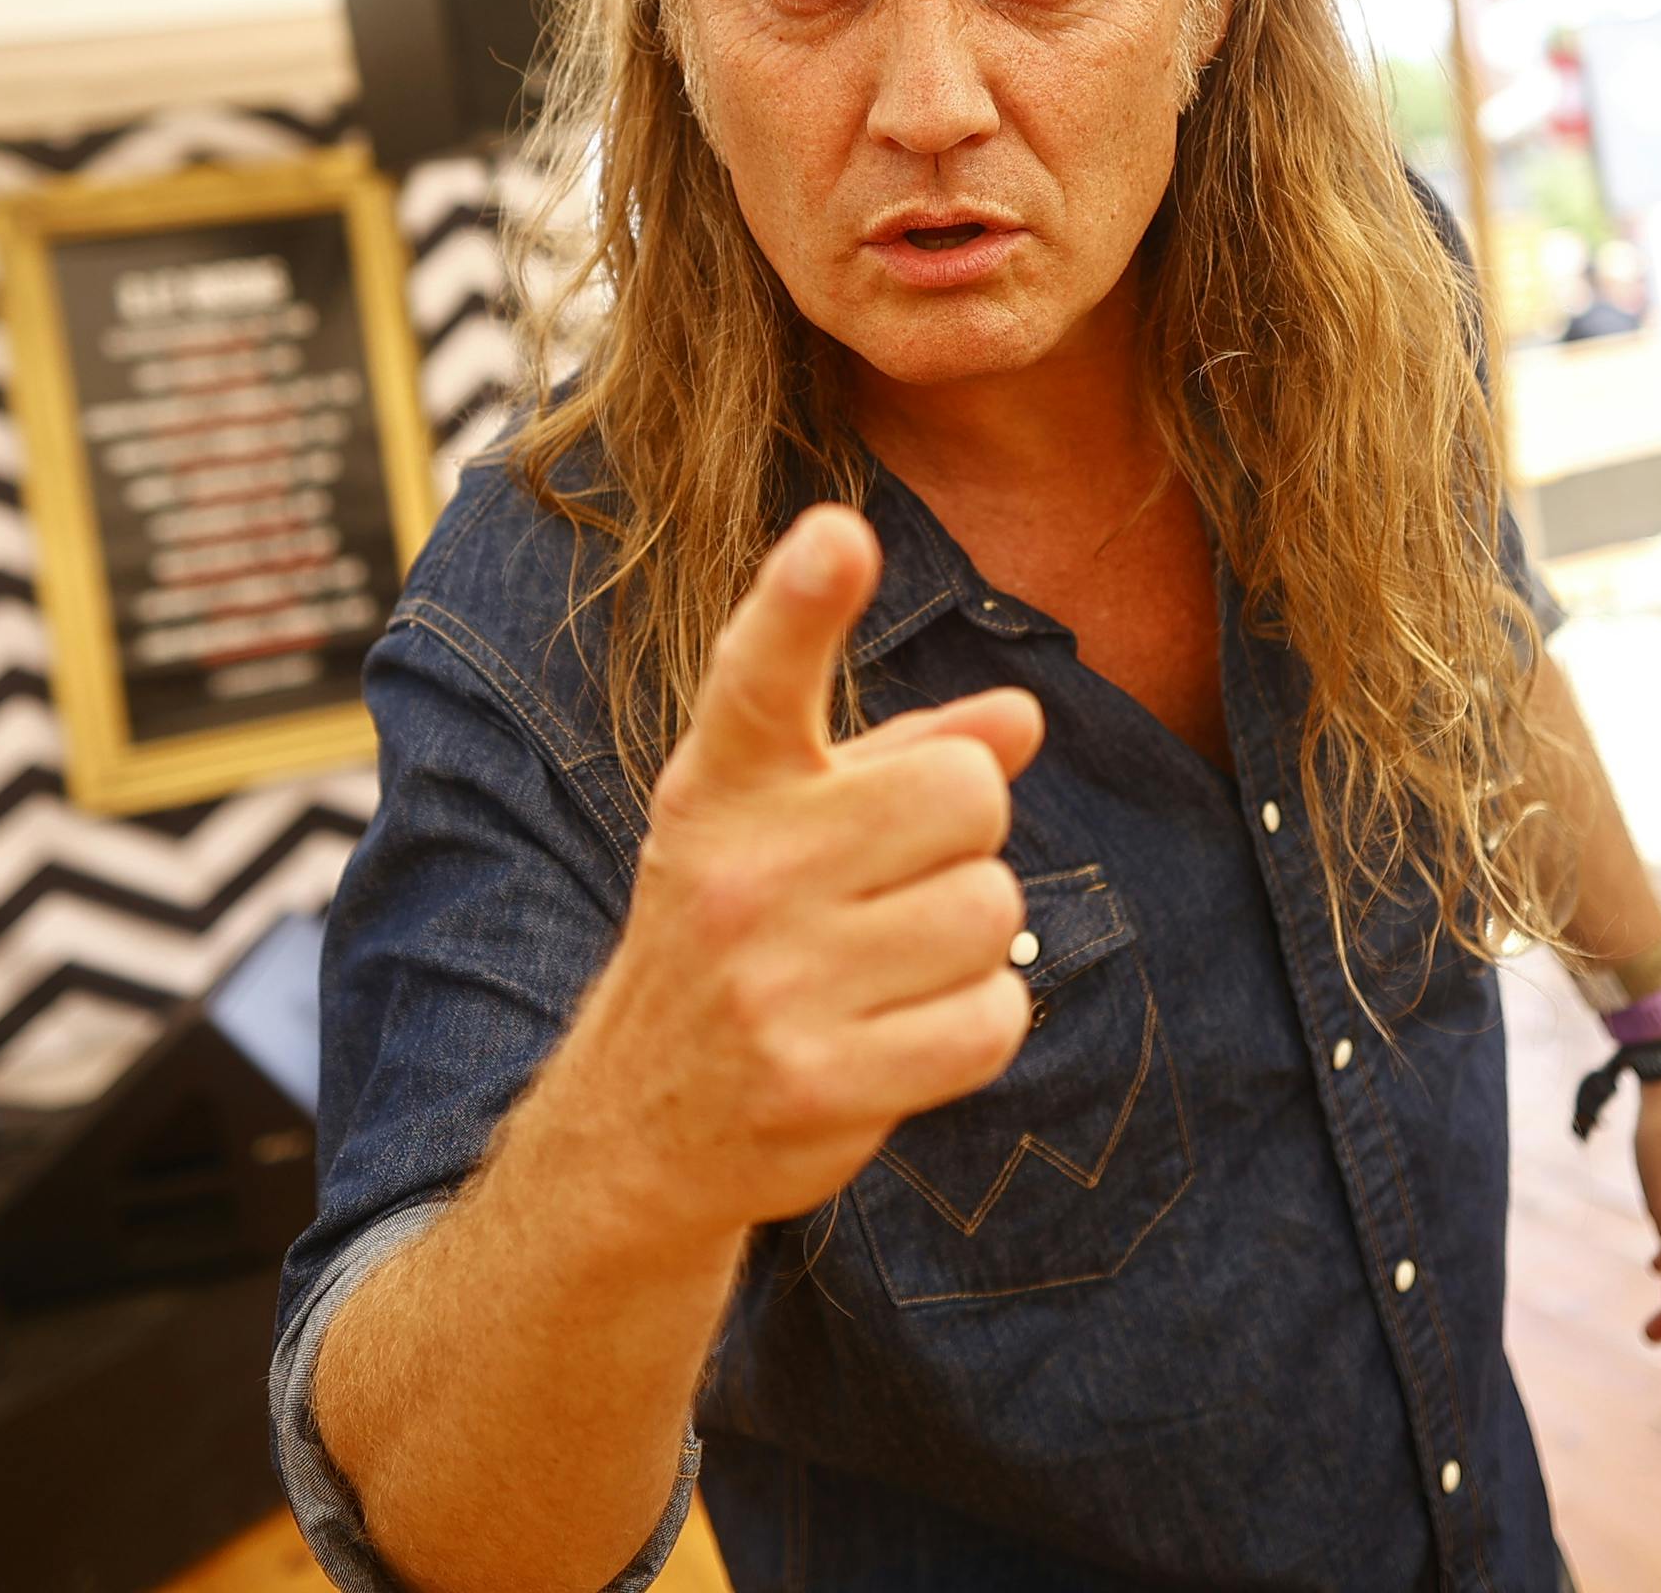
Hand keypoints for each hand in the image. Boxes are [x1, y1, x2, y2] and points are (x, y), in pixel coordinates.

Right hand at [544, 504, 1044, 1250]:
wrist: (639, 1124)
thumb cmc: (745, 935)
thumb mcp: (790, 824)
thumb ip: (908, 755)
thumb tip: (1021, 717)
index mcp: (722, 785)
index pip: (762, 672)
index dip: (804, 602)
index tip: (837, 536)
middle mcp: (735, 872)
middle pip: (965, 794)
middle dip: (961, 835)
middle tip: (892, 883)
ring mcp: (771, 983)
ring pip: (990, 910)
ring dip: (969, 940)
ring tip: (888, 967)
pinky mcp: (818, 1082)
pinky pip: (991, 1017)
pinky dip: (974, 1024)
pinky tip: (902, 1034)